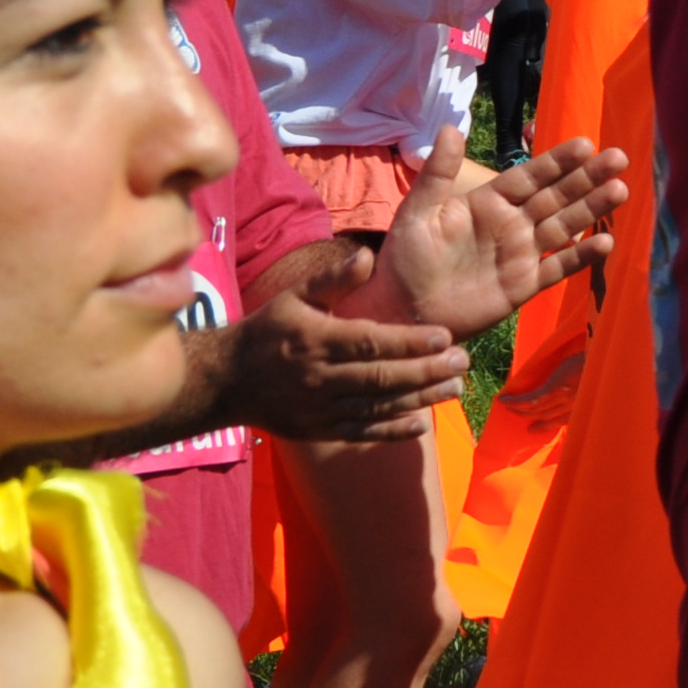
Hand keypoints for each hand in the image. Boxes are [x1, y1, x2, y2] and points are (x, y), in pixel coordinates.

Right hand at [213, 275, 459, 441]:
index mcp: (316, 341)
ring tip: (454, 388)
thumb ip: (333, 279)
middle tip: (462, 362)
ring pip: (377, 406)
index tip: (445, 337)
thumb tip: (368, 255)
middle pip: (381, 377)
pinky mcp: (318, 430)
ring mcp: (318, 409)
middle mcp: (318, 377)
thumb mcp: (294, 297)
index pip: (370, 343)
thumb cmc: (268, 331)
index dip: (410, 342)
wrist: (226, 380)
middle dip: (426, 371)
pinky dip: (392, 430)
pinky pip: (361, 432)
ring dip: (420, 399)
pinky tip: (422, 423)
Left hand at [376, 129, 627, 339]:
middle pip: (556, 196)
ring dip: (592, 209)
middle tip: (619, 158)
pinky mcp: (525, 284)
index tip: (586, 144)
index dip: (557, 161)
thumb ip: (438, 174)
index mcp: (488, 202)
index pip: (529, 176)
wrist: (402, 311)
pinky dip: (581, 256)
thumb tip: (450, 128)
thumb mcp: (417, 213)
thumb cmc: (405, 260)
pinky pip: (558, 267)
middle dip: (587, 178)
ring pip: (564, 226)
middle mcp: (511, 223)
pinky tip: (606, 242)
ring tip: (620, 191)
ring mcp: (521, 253)